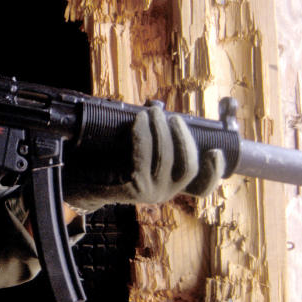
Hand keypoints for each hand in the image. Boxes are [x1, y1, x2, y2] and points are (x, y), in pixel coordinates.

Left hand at [63, 106, 223, 212]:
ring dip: (161, 130)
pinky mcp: (133, 187)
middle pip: (188, 167)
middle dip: (183, 137)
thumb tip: (159, 108)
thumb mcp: (140, 154)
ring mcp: (150, 193)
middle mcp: (165, 194)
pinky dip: (143, 134)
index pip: (203, 188)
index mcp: (172, 187)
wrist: (85, 183)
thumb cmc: (114, 164)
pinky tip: (140, 120)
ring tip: (154, 113)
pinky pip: (143, 155)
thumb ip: (156, 139)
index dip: (214, 172)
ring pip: (166, 157)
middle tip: (173, 117)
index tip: (216, 151)